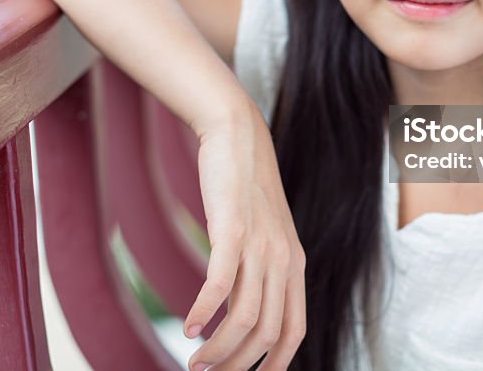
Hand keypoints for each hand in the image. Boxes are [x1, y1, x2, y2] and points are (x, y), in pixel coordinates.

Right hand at [184, 105, 306, 370]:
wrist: (237, 135)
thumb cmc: (244, 185)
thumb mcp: (261, 232)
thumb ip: (257, 269)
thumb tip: (237, 308)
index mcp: (294, 263)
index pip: (294, 331)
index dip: (274, 364)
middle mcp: (283, 259)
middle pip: (267, 333)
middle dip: (237, 365)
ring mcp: (260, 245)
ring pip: (245, 318)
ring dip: (219, 349)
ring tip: (194, 362)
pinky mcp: (233, 230)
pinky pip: (220, 285)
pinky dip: (204, 313)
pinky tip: (189, 327)